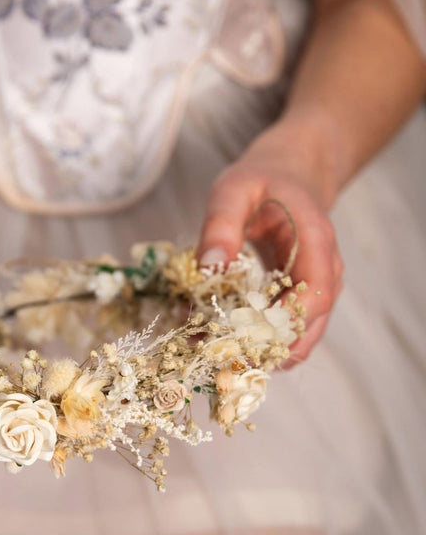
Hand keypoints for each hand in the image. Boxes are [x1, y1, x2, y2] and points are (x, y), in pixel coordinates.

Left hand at [197, 123, 343, 364]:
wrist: (289, 174)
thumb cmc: (261, 180)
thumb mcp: (234, 190)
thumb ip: (221, 224)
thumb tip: (210, 266)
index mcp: (316, 241)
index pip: (316, 293)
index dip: (286, 323)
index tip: (247, 339)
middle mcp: (324, 271)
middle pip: (309, 324)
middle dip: (268, 348)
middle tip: (223, 360)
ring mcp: (315, 288)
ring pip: (297, 333)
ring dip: (259, 349)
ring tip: (214, 354)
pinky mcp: (298, 298)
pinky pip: (283, 326)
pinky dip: (255, 338)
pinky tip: (219, 340)